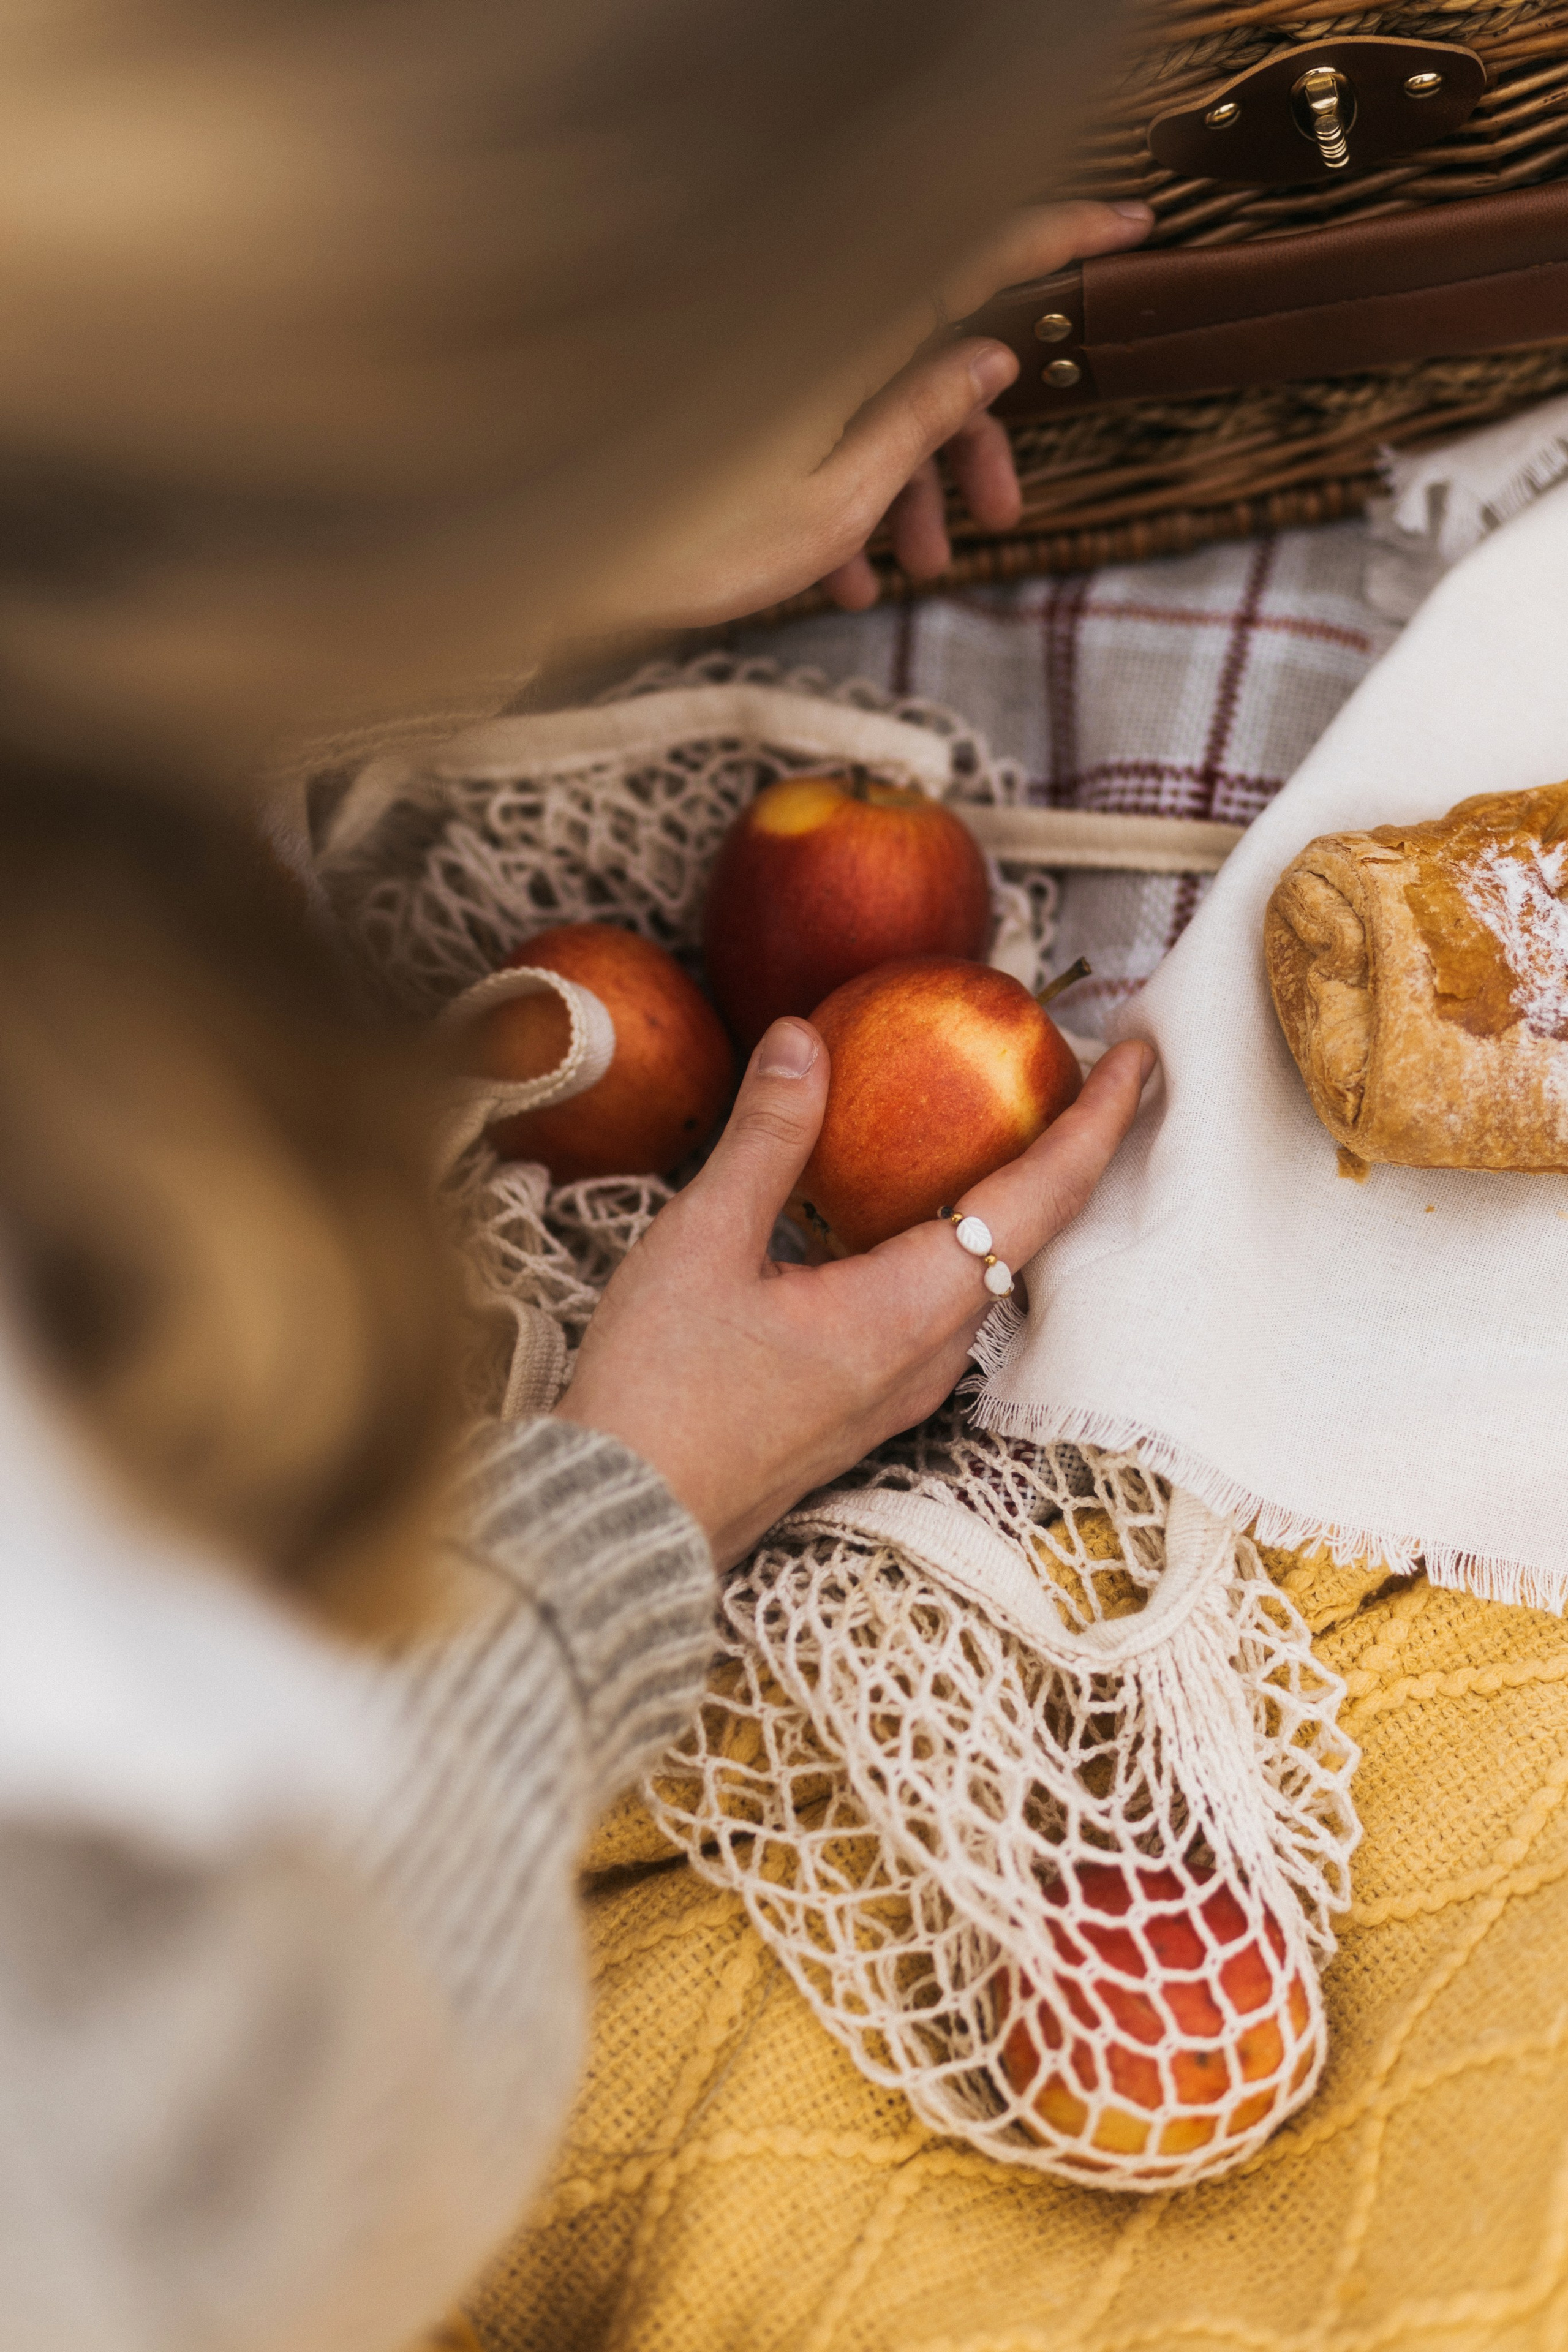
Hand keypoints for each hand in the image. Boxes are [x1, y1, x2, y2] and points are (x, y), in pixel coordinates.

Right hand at [554, 1017, 1154, 1567]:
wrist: (628, 1518)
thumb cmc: (660, 1390)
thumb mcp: (702, 1243)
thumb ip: (766, 1138)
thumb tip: (803, 1037)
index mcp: (909, 1309)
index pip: (1040, 1200)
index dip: (1096, 1123)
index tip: (1138, 1057)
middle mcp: (929, 1355)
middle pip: (1030, 1238)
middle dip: (1067, 1151)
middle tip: (1080, 1070)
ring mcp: (903, 1389)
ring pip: (985, 1276)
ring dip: (1012, 1198)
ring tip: (1009, 1123)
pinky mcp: (868, 1404)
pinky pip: (939, 1304)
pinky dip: (954, 1238)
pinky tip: (910, 1207)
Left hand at [609, 199, 1150, 630]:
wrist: (577, 578)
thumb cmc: (688, 548)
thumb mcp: (832, 504)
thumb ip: (916, 421)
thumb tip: (991, 359)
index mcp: (841, 339)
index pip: (970, 257)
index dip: (1056, 233)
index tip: (1128, 226)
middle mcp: (812, 337)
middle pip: (934, 351)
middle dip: (974, 440)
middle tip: (1005, 521)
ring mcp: (779, 372)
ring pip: (881, 400)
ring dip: (910, 489)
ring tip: (911, 574)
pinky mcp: (749, 409)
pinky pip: (823, 430)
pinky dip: (845, 498)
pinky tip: (843, 581)